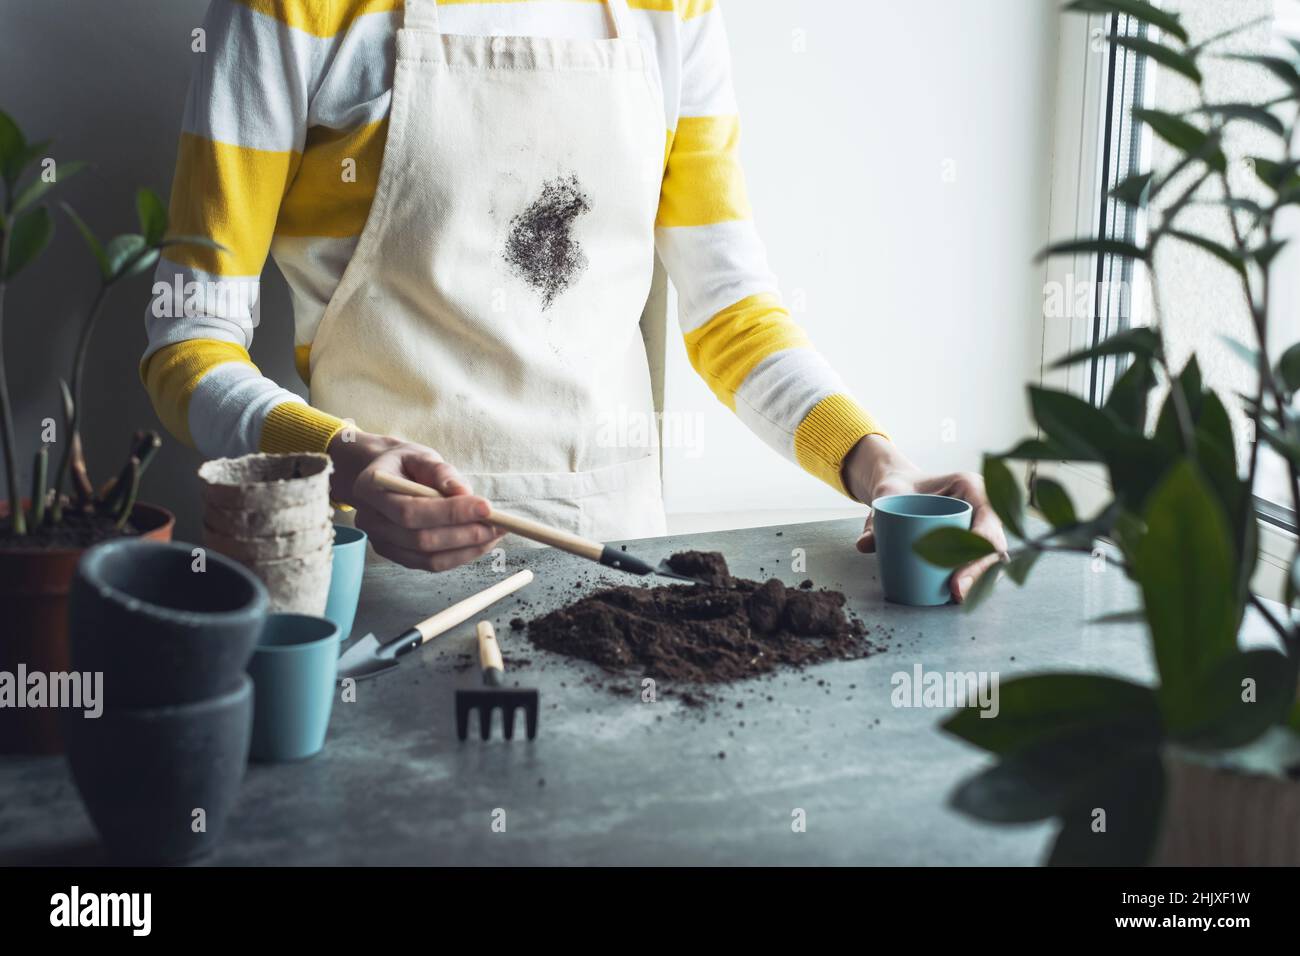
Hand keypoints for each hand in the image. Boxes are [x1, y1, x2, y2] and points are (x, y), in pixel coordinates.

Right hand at [328, 431, 503, 571]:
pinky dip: (460, 556)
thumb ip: (441, 472)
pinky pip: (431, 564)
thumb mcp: (421, 456)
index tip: (486, 507)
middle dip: (465, 534)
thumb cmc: (404, 463)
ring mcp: (382, 542)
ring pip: (428, 558)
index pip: (410, 510)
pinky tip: (480, 542)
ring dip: (468, 549)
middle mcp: (370, 521)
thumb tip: (464, 493)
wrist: (384, 476)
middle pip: (420, 540)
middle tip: (499, 524)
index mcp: (370, 489)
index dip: (450, 513)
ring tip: (495, 533)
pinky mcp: (397, 555)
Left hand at [843, 434, 1006, 602]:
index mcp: (971, 487)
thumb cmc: (899, 489)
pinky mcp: (974, 541)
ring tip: (956, 598)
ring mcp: (982, 525)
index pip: (987, 520)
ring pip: (992, 557)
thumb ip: (876, 520)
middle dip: (981, 572)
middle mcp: (984, 506)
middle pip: (994, 544)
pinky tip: (960, 596)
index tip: (958, 571)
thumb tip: (864, 545)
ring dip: (980, 580)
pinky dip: (974, 580)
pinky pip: (981, 562)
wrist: (902, 488)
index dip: (978, 549)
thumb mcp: (887, 498)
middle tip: (956, 593)